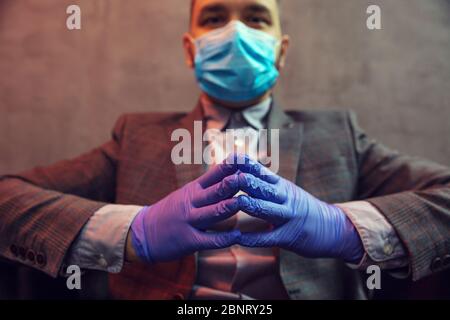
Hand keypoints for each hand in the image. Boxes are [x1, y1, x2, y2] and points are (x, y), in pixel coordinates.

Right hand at [129, 154, 277, 262]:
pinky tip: (237, 236)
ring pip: (212, 213)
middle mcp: (191, 203)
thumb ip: (207, 187)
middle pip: (214, 192)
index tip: (243, 158)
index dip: (229, 166)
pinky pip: (209, 240)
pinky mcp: (188, 240)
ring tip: (243, 203)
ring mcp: (189, 221)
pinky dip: (224, 238)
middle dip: (230, 184)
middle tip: (246, 177)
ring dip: (228, 207)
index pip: (214, 175)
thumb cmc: (171, 212)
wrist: (143, 232)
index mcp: (193, 190)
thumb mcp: (186, 194)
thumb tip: (232, 174)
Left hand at [236, 160, 363, 262]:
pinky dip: (253, 238)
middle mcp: (285, 198)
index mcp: (281, 186)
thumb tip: (240, 171)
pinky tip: (239, 238)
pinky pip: (269, 238)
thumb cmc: (301, 208)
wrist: (332, 227)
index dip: (247, 165)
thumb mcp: (286, 191)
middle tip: (232, 177)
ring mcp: (288, 217)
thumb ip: (266, 183)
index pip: (262, 172)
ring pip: (268, 210)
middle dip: (248, 182)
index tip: (231, 158)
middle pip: (265, 188)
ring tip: (238, 202)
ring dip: (253, 206)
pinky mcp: (289, 237)